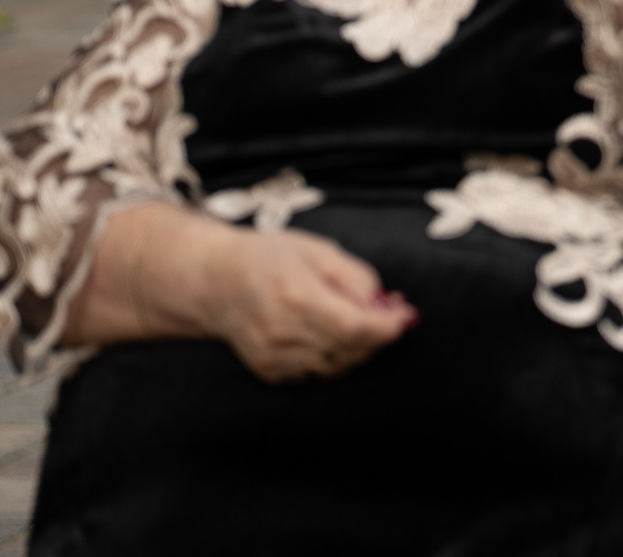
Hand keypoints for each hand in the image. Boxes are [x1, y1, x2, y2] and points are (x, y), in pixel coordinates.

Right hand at [197, 224, 417, 382]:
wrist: (214, 283)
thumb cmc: (269, 257)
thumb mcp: (318, 250)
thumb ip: (356, 277)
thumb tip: (385, 304)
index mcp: (295, 296)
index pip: (353, 327)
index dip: (387, 327)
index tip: (408, 316)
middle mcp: (282, 333)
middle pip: (350, 349)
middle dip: (381, 335)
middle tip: (395, 313)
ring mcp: (273, 358)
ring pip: (338, 365)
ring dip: (362, 347)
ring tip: (365, 318)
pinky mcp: (270, 372)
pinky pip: (319, 371)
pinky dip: (338, 356)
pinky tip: (336, 332)